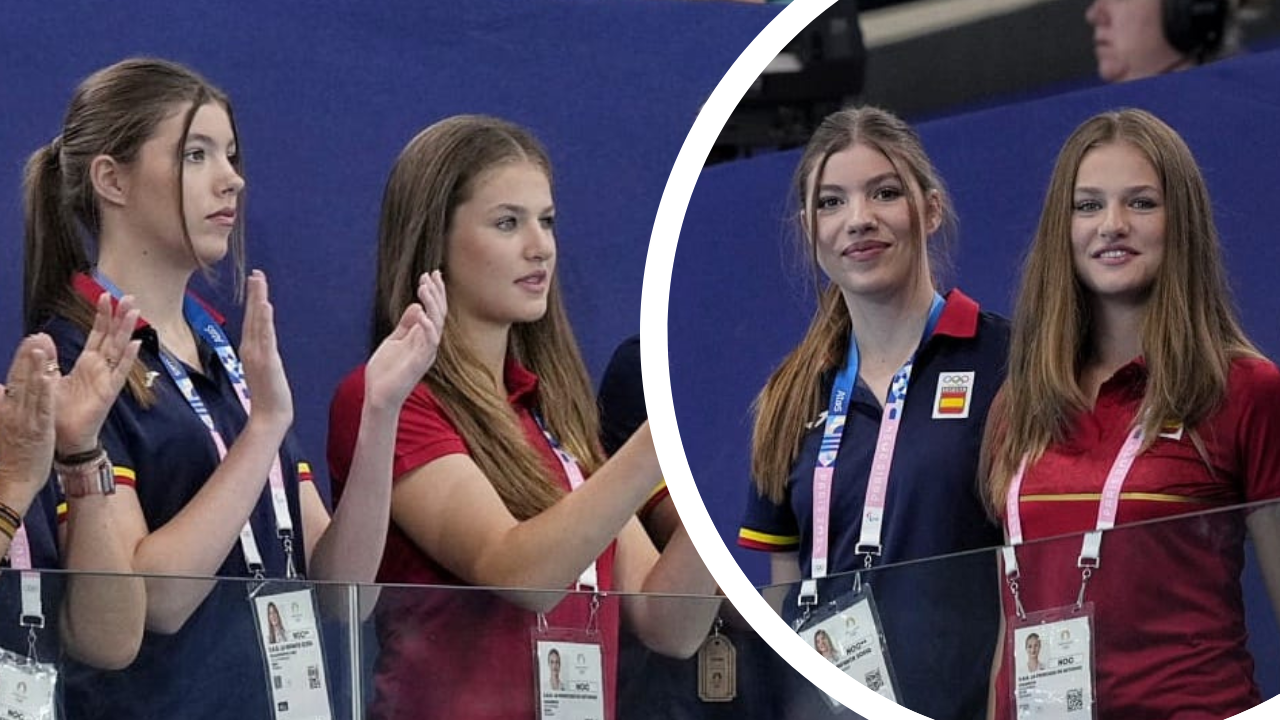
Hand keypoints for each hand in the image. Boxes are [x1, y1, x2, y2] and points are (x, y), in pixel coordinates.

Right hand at [0, 335, 58, 508]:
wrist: (8, 484)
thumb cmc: (8, 457)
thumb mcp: (3, 427)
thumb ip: (4, 405)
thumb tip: (2, 389)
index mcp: (5, 409)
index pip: (15, 379)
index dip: (23, 360)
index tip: (31, 342)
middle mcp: (12, 411)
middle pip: (20, 378)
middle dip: (28, 356)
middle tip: (36, 336)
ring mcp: (24, 420)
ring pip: (31, 388)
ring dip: (37, 366)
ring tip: (42, 346)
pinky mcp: (37, 431)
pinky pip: (42, 407)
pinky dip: (44, 390)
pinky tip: (49, 376)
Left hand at [56, 292, 141, 454]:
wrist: (66, 439)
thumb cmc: (60, 412)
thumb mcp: (48, 379)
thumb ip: (48, 359)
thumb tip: (41, 336)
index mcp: (87, 364)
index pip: (97, 334)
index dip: (102, 316)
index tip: (105, 295)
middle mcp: (100, 368)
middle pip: (112, 337)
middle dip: (119, 316)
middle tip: (128, 296)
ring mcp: (107, 379)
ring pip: (119, 349)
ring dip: (126, 330)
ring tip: (134, 310)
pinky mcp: (109, 392)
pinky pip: (120, 372)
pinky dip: (127, 358)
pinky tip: (135, 343)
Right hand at [239, 270, 292, 428]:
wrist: (268, 417)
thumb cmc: (268, 396)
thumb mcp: (265, 369)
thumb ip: (263, 355)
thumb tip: (264, 344)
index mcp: (250, 350)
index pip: (252, 320)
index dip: (254, 300)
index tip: (256, 280)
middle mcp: (251, 349)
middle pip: (252, 316)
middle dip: (255, 294)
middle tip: (257, 273)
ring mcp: (257, 354)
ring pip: (257, 322)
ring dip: (258, 300)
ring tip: (259, 281)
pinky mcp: (267, 361)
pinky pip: (265, 337)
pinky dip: (265, 321)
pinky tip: (266, 306)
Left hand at [365, 271, 446, 410]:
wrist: (378, 396)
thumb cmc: (385, 372)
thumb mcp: (394, 341)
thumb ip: (406, 325)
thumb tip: (416, 305)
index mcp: (423, 338)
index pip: (434, 311)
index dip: (435, 293)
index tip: (431, 274)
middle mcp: (429, 344)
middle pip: (439, 314)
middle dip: (436, 293)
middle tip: (430, 275)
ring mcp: (426, 353)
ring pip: (436, 324)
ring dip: (432, 304)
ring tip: (423, 287)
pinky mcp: (420, 363)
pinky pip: (429, 342)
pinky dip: (427, 326)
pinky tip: (421, 312)